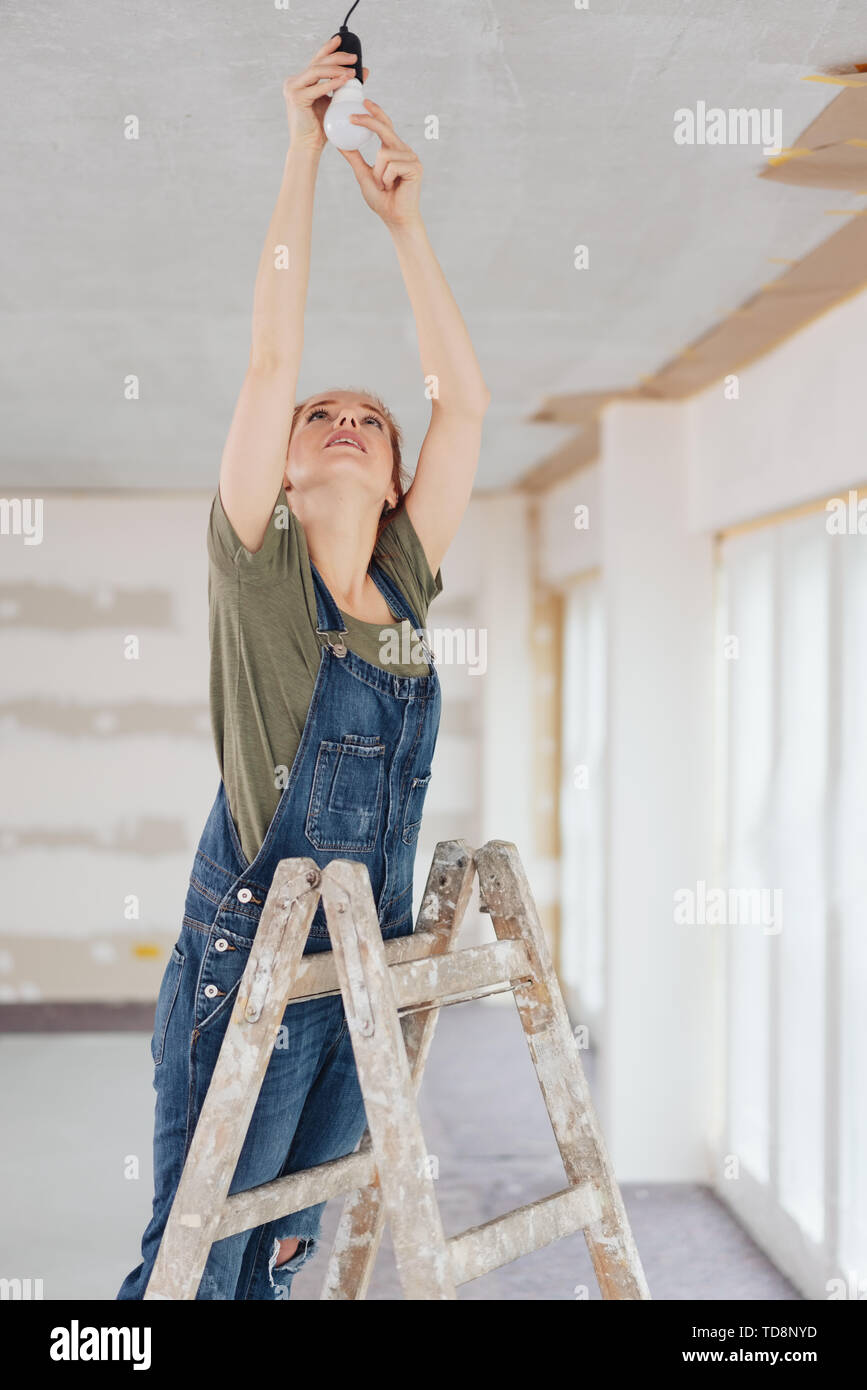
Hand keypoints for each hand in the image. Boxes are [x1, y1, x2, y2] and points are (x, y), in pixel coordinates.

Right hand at [283, 34, 365, 151]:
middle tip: (354, 58)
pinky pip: (317, 87)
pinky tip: (344, 80)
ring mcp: (293, 88)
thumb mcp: (334, 102)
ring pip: (316, 71)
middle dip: (337, 57)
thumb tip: (364, 71)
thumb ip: (344, 85)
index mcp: (301, 81)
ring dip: (336, 69)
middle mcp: (294, 82)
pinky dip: (332, 83)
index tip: (340, 40)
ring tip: (352, 70)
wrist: (308, 147)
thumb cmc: (321, 128)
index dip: (328, 49)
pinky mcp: (296, 98)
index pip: (316, 60)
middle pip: (317, 62)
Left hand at [338, 100, 422, 226]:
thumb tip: (339, 143)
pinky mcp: (415, 168)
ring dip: (378, 173)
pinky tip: (392, 187)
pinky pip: (391, 165)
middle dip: (368, 121)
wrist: (395, 218)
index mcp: (394, 150)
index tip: (364, 101)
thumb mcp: (363, 175)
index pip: (385, 126)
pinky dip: (386, 178)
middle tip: (352, 117)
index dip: (375, 113)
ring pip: (384, 153)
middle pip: (385, 129)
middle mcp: (404, 151)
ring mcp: (412, 158)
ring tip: (384, 186)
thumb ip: (354, 158)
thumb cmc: (382, 199)